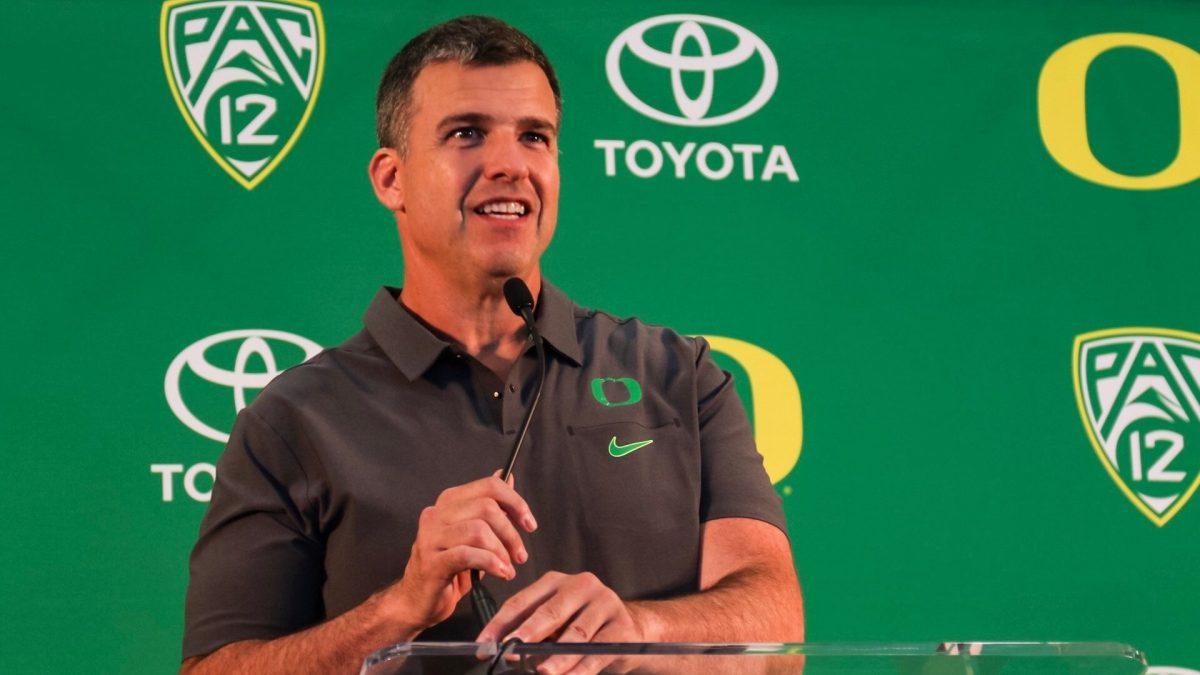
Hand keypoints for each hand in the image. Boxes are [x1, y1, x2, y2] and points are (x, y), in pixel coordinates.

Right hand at [386, 472, 537, 631]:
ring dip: (501, 552)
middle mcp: (437, 514)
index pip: (488, 486)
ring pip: (479, 530)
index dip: (515, 502)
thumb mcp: (474, 535)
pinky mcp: (431, 561)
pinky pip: (467, 554)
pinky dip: (490, 563)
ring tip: (507, 569)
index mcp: (449, 503)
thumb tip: (507, 477)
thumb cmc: (448, 569)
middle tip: (519, 555)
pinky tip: (500, 573)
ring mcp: (431, 537)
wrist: (416, 601)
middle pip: (487, 507)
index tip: (529, 524)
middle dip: (511, 533)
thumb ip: (490, 507)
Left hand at [476, 571, 651, 674]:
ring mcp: (605, 603)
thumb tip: (501, 650)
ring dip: (556, 658)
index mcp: (556, 581)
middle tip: (510, 653)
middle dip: (527, 635)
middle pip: (549, 612)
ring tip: (542, 672)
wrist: (629, 630)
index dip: (501, 625)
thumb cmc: (582, 627)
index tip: (484, 645)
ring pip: (576, 635)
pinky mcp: (622, 627)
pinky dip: (580, 669)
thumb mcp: (555, 623)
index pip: (522, 602)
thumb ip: (532, 632)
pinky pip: (597, 652)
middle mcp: (582, 585)